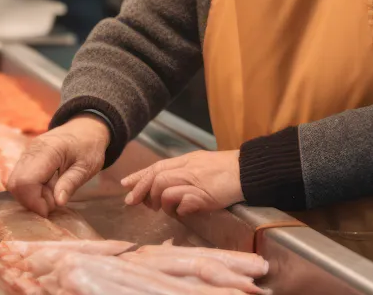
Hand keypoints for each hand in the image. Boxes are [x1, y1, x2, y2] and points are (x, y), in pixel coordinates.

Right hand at [6, 115, 109, 215]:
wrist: (85, 128)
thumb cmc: (89, 147)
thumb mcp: (86, 167)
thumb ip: (71, 183)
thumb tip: (58, 203)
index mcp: (48, 150)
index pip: (26, 181)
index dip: (34, 201)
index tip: (50, 210)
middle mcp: (31, 151)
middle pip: (16, 184)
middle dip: (32, 201)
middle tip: (54, 202)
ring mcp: (26, 153)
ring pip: (15, 183)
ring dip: (32, 196)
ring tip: (53, 194)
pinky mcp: (26, 158)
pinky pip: (20, 179)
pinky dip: (32, 190)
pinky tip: (48, 188)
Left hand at [121, 150, 243, 217]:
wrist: (247, 170)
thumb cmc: (225, 168)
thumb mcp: (199, 163)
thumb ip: (182, 171)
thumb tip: (162, 185)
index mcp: (185, 160)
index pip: (156, 167)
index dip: (138, 176)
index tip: (125, 186)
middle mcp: (187, 169)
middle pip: (156, 178)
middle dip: (141, 191)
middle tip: (135, 203)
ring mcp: (195, 182)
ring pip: (165, 189)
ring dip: (161, 202)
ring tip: (166, 210)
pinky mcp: (205, 195)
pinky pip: (183, 203)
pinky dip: (180, 209)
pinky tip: (184, 212)